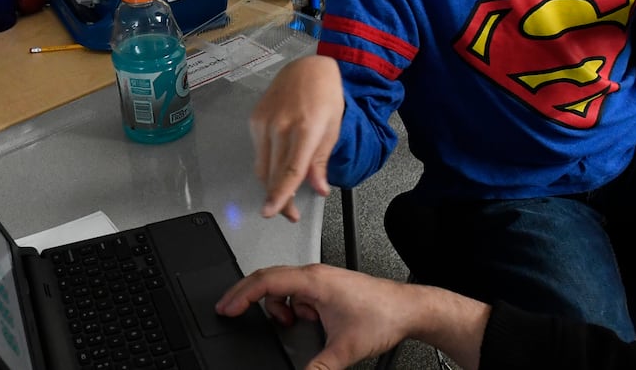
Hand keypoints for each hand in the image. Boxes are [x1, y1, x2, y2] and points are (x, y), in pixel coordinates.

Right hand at [217, 266, 445, 368]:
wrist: (409, 309)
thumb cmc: (383, 315)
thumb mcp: (344, 349)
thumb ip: (318, 368)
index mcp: (314, 281)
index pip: (266, 281)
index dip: (240, 294)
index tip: (226, 308)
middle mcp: (315, 275)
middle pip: (269, 280)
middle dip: (247, 297)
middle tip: (231, 311)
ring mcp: (321, 280)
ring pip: (283, 288)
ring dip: (278, 307)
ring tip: (287, 325)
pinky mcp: (328, 287)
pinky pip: (298, 294)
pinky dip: (293, 308)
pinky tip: (305, 322)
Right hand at [250, 55, 343, 221]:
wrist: (307, 68)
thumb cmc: (325, 97)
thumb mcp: (333, 129)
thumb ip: (321, 161)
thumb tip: (319, 189)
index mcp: (306, 128)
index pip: (290, 169)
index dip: (280, 195)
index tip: (271, 212)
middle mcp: (281, 125)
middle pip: (273, 173)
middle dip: (279, 199)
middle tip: (289, 214)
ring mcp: (264, 121)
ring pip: (262, 166)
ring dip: (271, 186)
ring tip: (284, 197)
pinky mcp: (255, 119)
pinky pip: (258, 152)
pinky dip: (267, 166)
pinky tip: (278, 167)